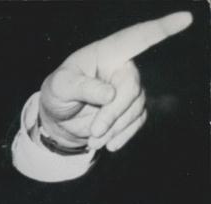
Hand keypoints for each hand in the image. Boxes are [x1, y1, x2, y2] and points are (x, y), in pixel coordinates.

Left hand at [38, 11, 191, 152]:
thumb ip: (81, 88)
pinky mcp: (130, 109)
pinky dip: (122, 135)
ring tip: (93, 139)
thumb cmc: (58, 93)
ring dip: (114, 128)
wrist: (59, 119)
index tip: (185, 19)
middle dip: (113, 113)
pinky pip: (136, 122)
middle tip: (94, 131)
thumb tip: (109, 94)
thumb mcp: (59, 87)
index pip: (137, 38)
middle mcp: (123, 68)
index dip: (162, 28)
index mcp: (107, 53)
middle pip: (131, 88)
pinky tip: (107, 145)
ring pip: (134, 108)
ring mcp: (129, 89)